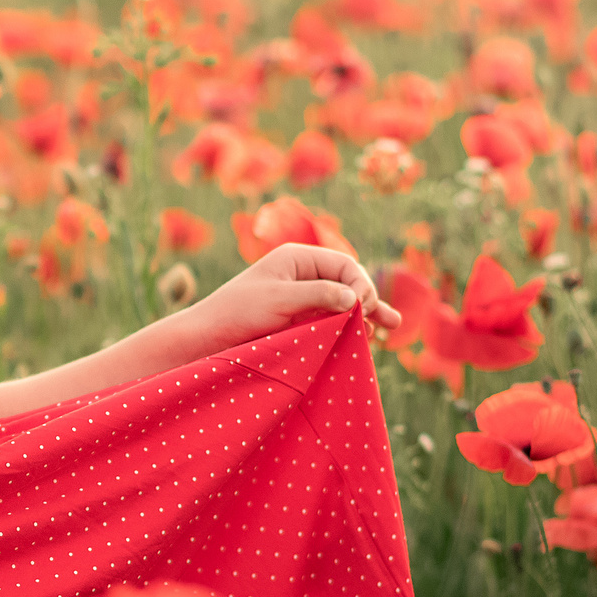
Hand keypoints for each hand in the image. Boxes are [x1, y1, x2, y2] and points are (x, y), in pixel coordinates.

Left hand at [186, 242, 401, 347]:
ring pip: (344, 303)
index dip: (360, 285)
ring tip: (388, 329)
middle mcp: (303, 275)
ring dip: (365, 316)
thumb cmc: (236, 312)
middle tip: (389, 322)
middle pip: (349, 283)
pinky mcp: (299, 320)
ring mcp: (302, 298)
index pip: (345, 265)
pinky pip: (332, 320)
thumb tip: (354, 297)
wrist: (207, 338)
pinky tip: (364, 339)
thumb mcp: (278, 300)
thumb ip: (317, 295)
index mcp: (297, 258)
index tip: (362, 309)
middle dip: (370, 300)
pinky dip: (348, 328)